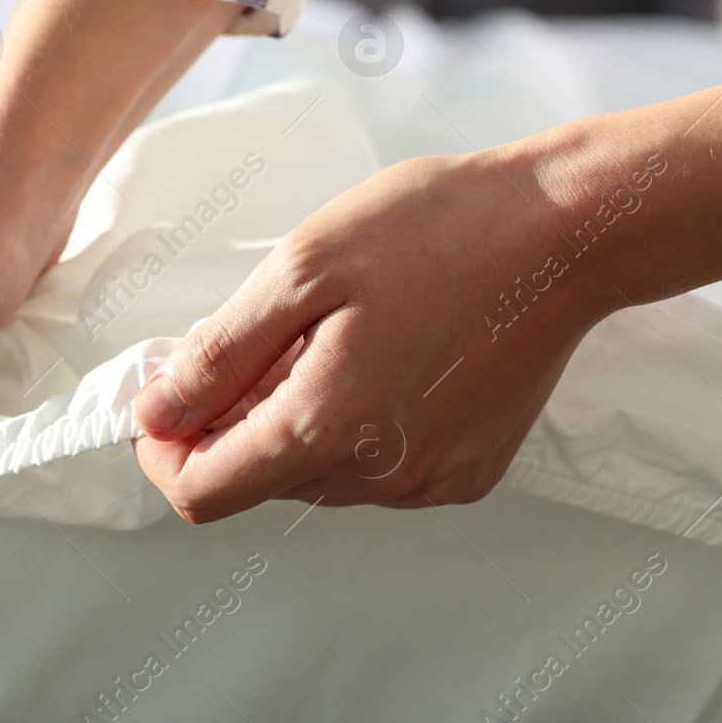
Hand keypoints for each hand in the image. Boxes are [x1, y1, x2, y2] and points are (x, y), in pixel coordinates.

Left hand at [130, 152, 594, 521]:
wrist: (566, 230)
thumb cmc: (442, 230)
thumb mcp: (302, 269)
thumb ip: (218, 354)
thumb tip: (155, 415)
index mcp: (328, 429)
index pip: (203, 493)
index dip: (166, 449)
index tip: (167, 395)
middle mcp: (383, 478)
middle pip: (261, 480)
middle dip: (235, 417)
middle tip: (264, 331)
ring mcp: (432, 481)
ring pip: (318, 474)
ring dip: (296, 417)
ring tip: (333, 332)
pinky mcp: (469, 469)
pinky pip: (378, 468)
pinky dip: (355, 424)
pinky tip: (382, 353)